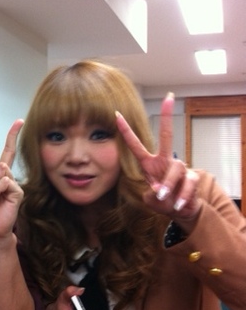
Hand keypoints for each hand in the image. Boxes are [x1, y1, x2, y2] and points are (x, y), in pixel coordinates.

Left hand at [116, 92, 201, 222]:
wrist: (181, 211)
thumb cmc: (162, 201)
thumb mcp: (150, 199)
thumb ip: (152, 195)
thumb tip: (160, 191)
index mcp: (148, 164)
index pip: (135, 145)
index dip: (125, 131)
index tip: (116, 114)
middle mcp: (164, 161)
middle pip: (167, 136)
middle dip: (167, 117)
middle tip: (168, 98)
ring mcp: (179, 167)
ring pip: (175, 170)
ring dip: (169, 186)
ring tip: (164, 198)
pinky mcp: (192, 177)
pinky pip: (187, 185)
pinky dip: (181, 197)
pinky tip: (177, 205)